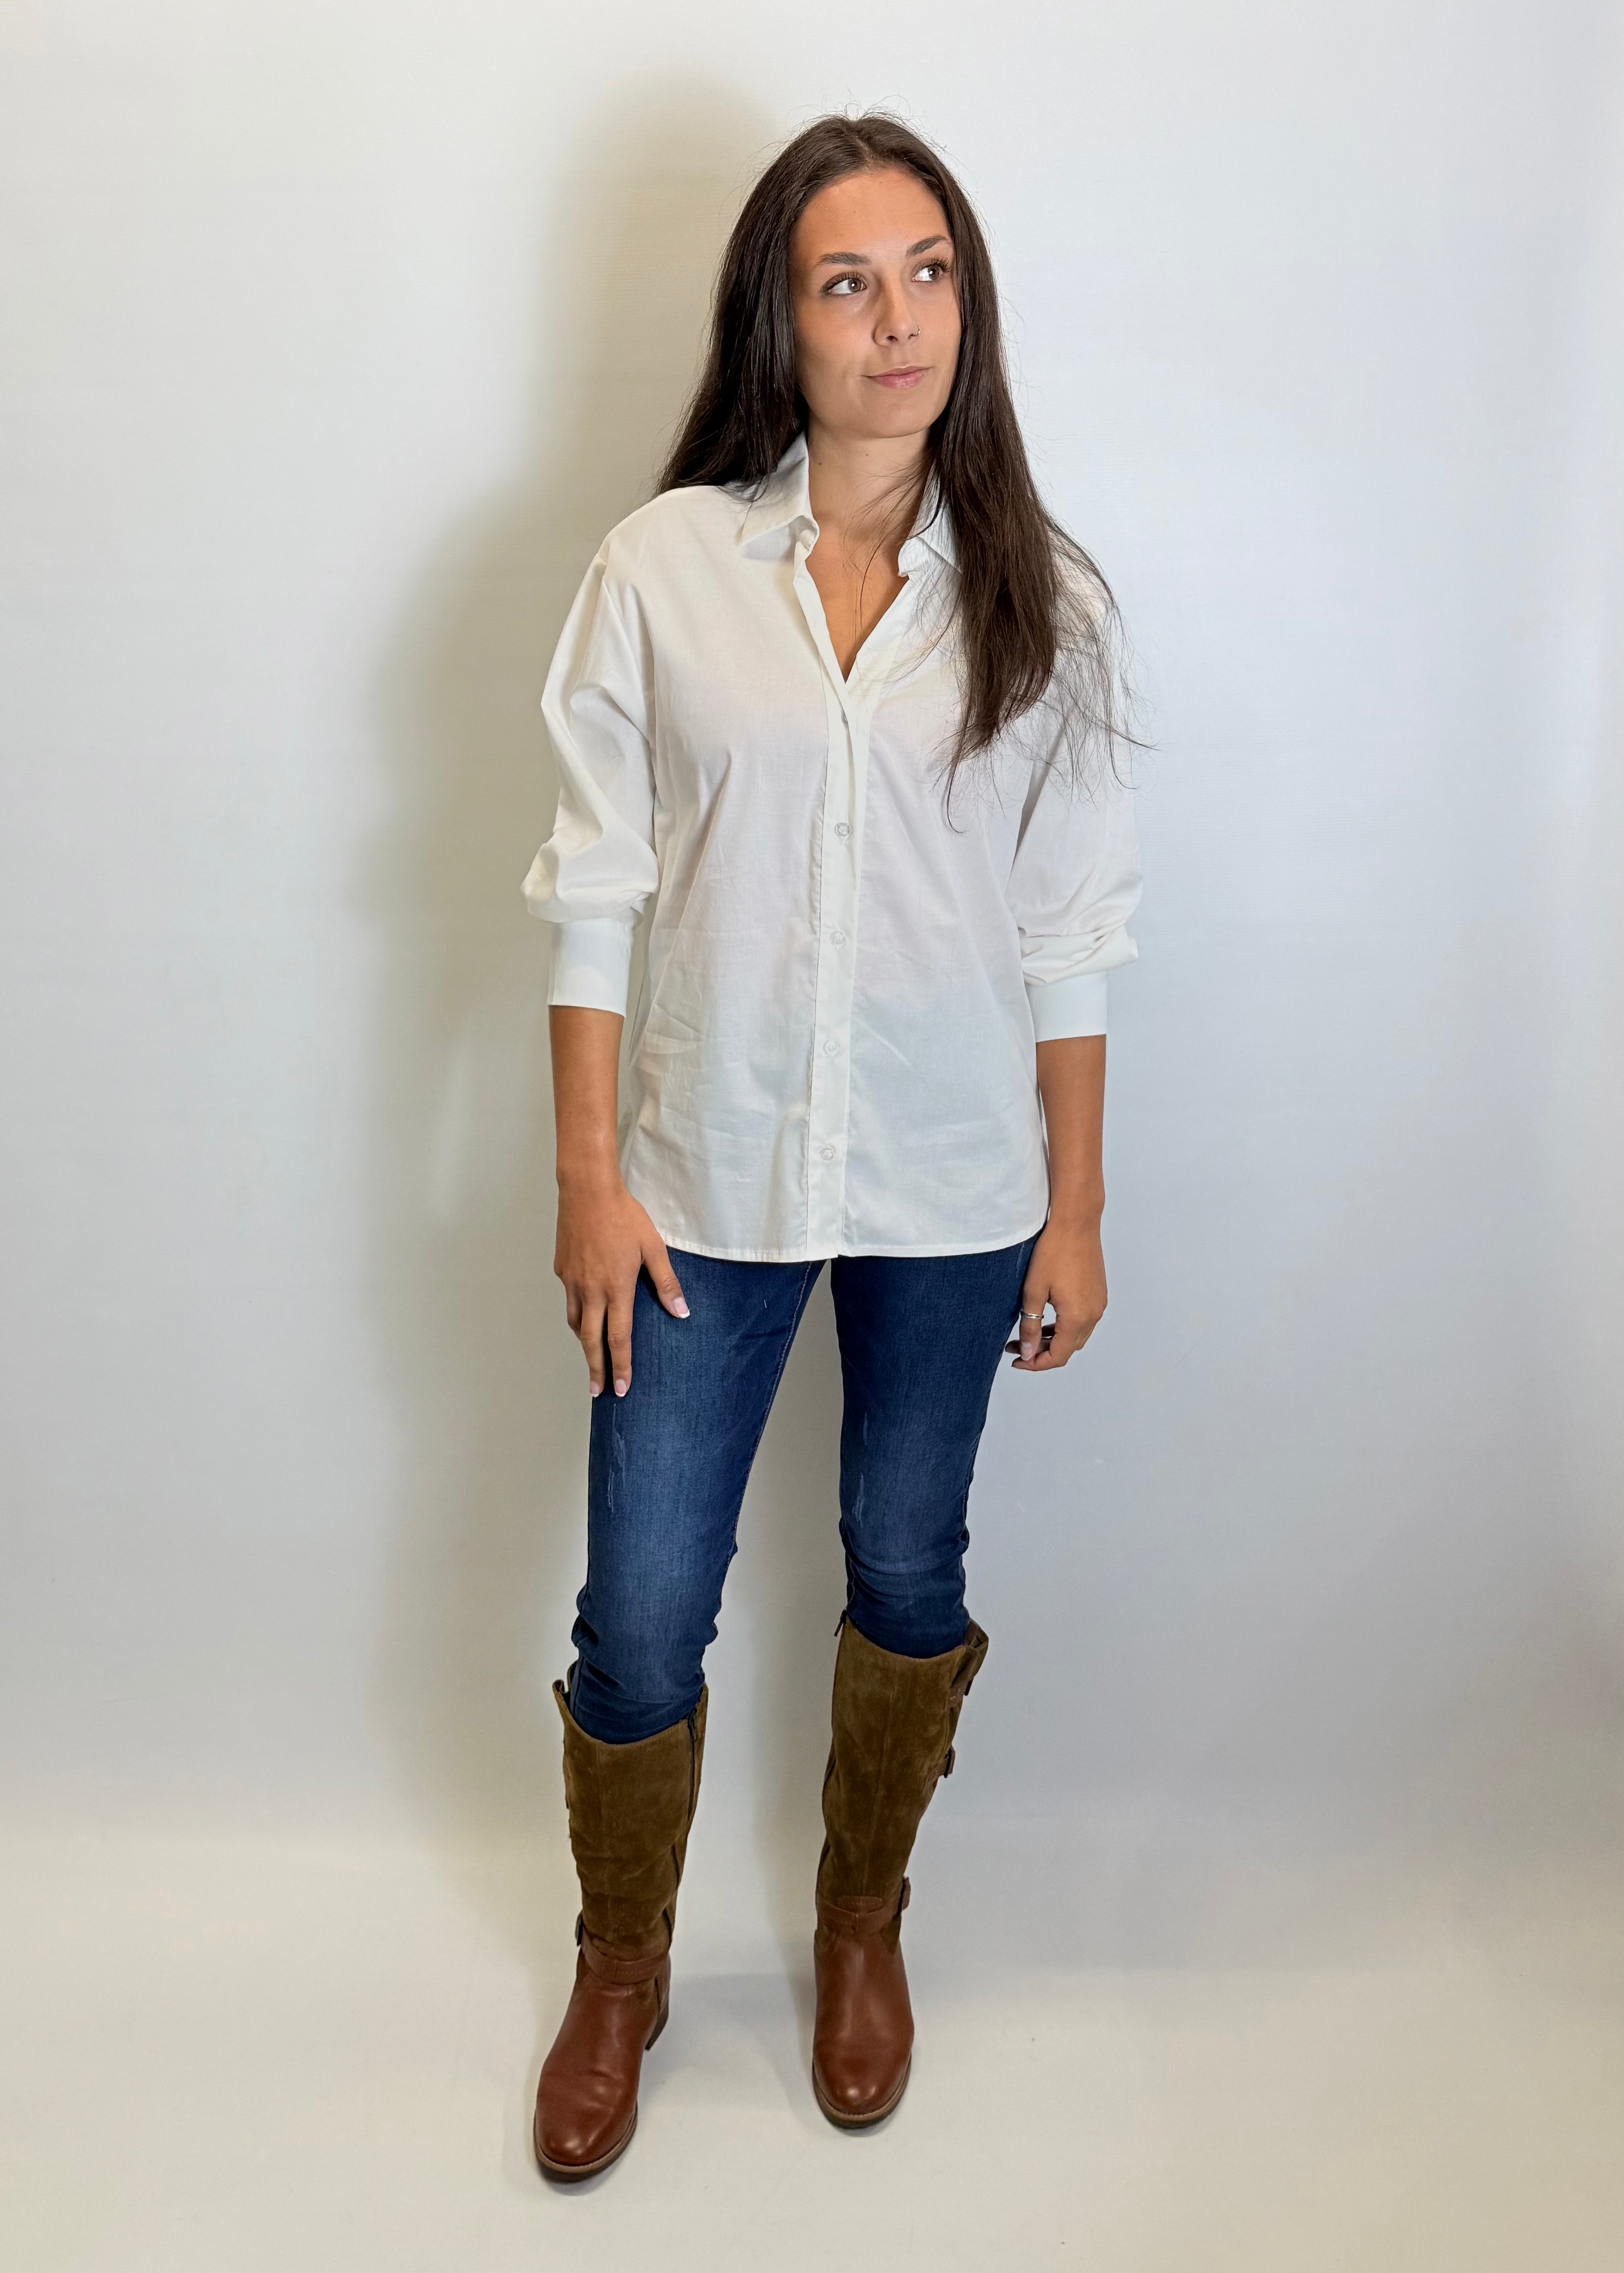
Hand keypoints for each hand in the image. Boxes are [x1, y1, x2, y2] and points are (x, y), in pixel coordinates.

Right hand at [554, 1176, 687, 1397]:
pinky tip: (585, 1316)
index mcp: (616, 1288)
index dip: (621, 1366)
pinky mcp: (562, 1270)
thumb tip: (681, 1311)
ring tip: (592, 1358)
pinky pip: (570, 1301)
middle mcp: (591, 1290)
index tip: (622, 1388)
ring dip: (585, 1344)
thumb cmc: (624, 1216)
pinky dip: (577, 1316)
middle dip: (595, 1370)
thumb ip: (666, 1282)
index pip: (619, 1338)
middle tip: (598, 1392)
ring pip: (577, 1323)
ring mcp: (573, 1281)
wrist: (587, 1190)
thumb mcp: (653, 1247)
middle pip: (591, 1341)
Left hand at [1006, 1216, 1106, 1371]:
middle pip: (1068, 1349)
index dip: (1035, 1363)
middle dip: (1042, 1352)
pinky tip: (1047, 1318)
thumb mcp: (1033, 1292)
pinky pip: (1083, 1321)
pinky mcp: (1098, 1294)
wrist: (1076, 1223)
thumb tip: (1028, 1352)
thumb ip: (1031, 1326)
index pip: (1057, 1356)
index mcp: (1077, 1318)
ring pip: (1076, 1336)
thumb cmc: (1053, 1252)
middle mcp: (1093, 1315)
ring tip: (1029, 1333)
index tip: (1016, 1360)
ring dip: (1054, 1340)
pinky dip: (1065, 1327)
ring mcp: (1098, 1304)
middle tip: (1017, 1346)